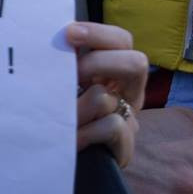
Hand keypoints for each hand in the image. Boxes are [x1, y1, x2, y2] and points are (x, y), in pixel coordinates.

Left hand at [68, 22, 148, 166]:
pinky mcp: (126, 146)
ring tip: (65, 118)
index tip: (68, 33)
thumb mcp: (70, 85)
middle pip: (136, 62)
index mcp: (116, 70)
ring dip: (77, 108)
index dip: (98, 33)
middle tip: (74, 73)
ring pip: (106, 97)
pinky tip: (74, 139)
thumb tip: (56, 39)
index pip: (120, 41)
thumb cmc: (68, 116)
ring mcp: (130, 118)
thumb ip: (70, 64)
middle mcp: (129, 91)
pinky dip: (85, 132)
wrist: (72, 160)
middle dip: (99, 63)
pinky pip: (109, 127)